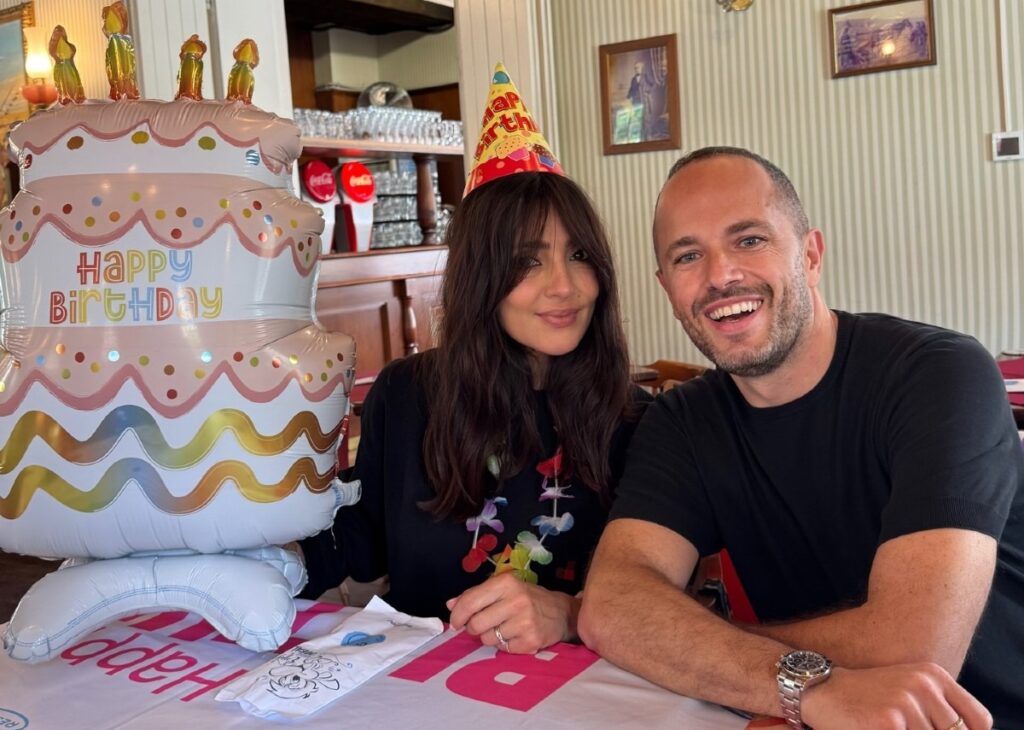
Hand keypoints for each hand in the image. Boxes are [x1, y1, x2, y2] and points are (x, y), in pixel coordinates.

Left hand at [446, 573, 578, 653]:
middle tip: (484, 625)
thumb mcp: (503, 589)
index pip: (470, 601)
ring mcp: (525, 622)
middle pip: (476, 624)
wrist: (561, 612)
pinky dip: (505, 645)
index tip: (456, 623)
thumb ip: (475, 595)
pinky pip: (503, 649)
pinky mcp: (531, 641)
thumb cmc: (527, 598)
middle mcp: (516, 600)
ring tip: (504, 628)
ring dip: (490, 637)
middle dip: (474, 628)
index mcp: (506, 583)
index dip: (457, 615)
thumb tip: (450, 605)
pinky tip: (516, 636)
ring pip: (488, 639)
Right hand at [801, 663, 991, 729]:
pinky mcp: (888, 722)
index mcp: (933, 676)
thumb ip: (938, 710)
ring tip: (887, 727)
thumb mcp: (908, 691)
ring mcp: (906, 702)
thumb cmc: (868, 697)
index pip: (978, 721)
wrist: (820, 689)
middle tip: (902, 727)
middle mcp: (924, 685)